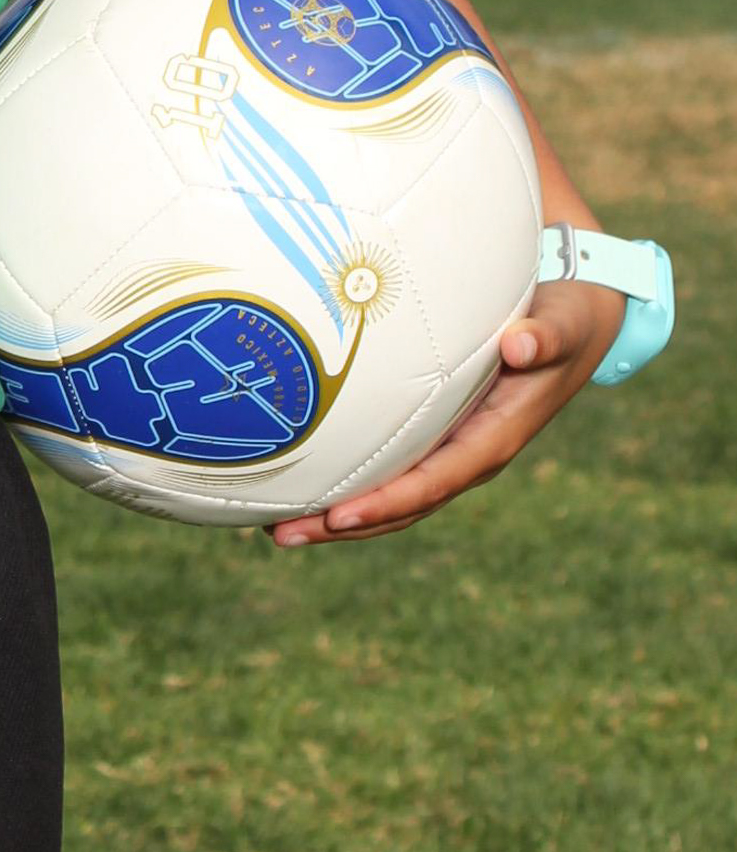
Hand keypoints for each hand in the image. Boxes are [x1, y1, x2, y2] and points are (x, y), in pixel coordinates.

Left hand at [266, 275, 626, 547]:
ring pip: (390, 493)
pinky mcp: (437, 429)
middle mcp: (469, 452)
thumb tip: (519, 345)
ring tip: (275, 526)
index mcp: (495, 438)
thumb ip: (544, 337)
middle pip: (402, 503)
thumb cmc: (567, 318)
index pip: (435, 481)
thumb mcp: (564, 324)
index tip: (340, 516)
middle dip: (344, 525)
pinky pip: (390, 464)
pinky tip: (303, 478)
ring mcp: (451, 445)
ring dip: (336, 514)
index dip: (388, 502)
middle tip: (282, 534)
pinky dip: (349, 479)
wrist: (576, 318)